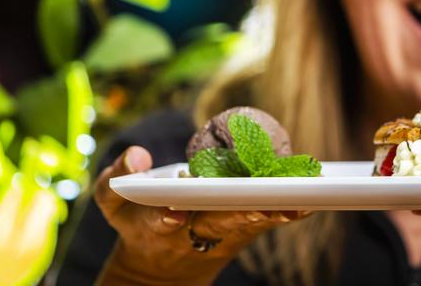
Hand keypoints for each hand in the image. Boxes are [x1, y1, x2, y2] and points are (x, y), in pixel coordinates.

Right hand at [92, 146, 308, 285]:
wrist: (160, 266)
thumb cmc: (136, 220)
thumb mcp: (114, 200)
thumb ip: (118, 174)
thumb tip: (137, 154)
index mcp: (155, 226)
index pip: (161, 222)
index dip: (167, 217)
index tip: (175, 212)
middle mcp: (191, 233)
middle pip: (215, 225)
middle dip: (237, 215)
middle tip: (258, 204)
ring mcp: (220, 235)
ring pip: (246, 226)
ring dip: (270, 214)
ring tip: (294, 202)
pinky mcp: (241, 232)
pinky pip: (264, 223)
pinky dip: (284, 214)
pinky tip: (307, 202)